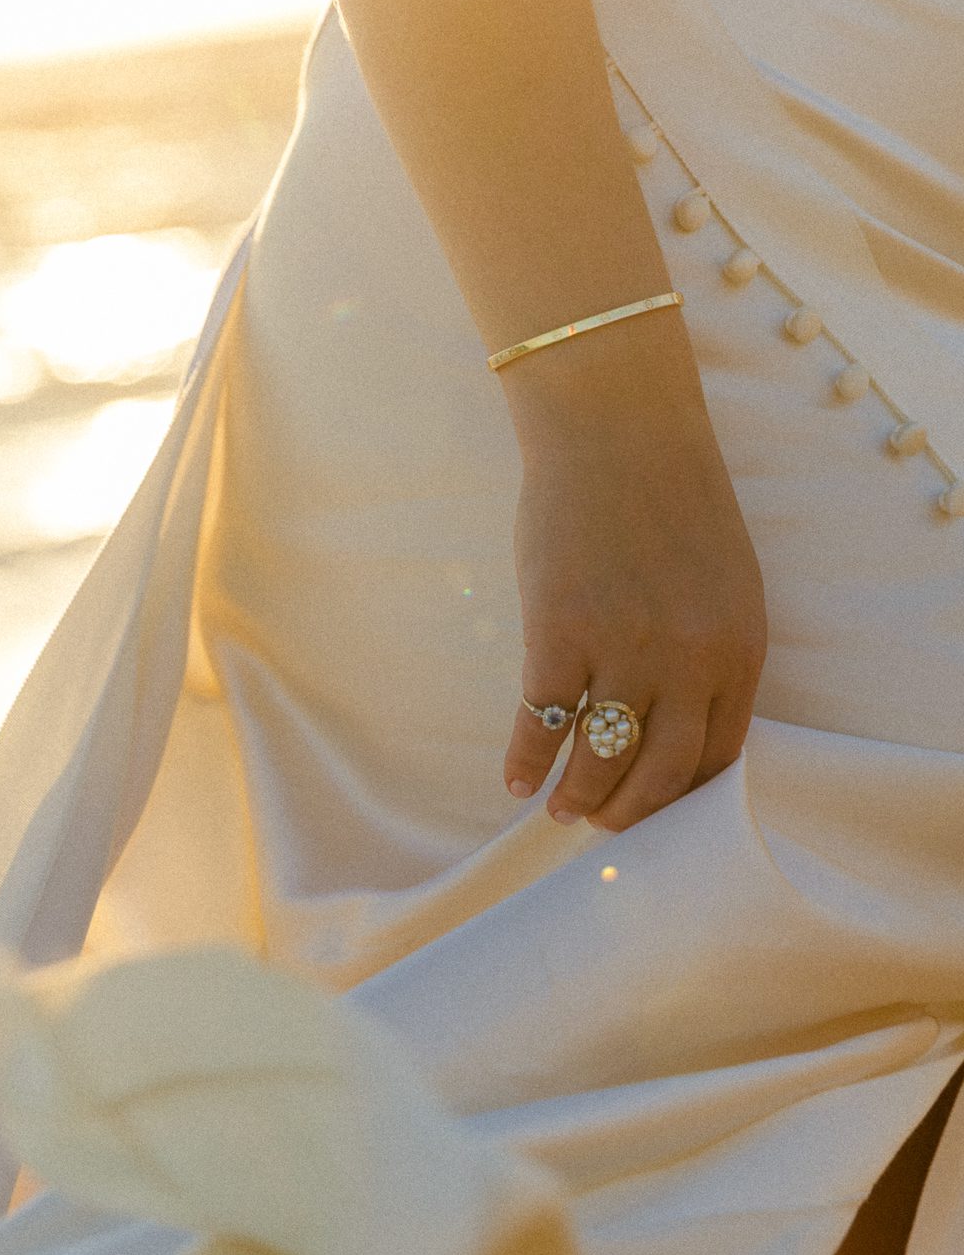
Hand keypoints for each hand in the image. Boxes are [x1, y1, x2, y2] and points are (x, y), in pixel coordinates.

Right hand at [501, 345, 767, 831]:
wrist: (616, 432)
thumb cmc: (669, 499)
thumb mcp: (724, 583)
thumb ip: (711, 652)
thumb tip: (675, 723)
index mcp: (738, 648)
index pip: (718, 757)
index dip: (681, 798)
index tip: (653, 812)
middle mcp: (689, 661)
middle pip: (660, 774)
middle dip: (628, 813)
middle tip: (601, 823)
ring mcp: (623, 651)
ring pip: (601, 761)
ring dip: (579, 798)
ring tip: (561, 809)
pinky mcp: (559, 635)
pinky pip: (542, 724)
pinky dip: (525, 761)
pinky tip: (515, 780)